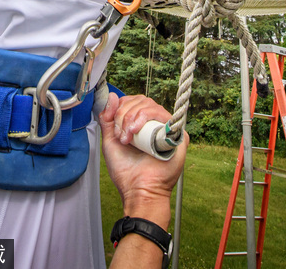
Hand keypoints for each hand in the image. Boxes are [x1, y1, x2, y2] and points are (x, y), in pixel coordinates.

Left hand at [99, 94, 186, 222]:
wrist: (138, 189)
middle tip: (120, 134)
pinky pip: (163, 114)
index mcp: (141, 124)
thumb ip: (108, 119)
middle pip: (141, 101)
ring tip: (127, 137)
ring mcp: (166, 128)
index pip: (133, 101)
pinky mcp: (177, 134)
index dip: (121, 107)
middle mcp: (155, 124)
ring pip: (150, 105)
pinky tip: (136, 131)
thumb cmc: (126, 171)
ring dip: (132, 117)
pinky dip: (145, 117)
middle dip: (124, 113)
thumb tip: (112, 96)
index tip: (113, 125)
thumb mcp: (110, 141)